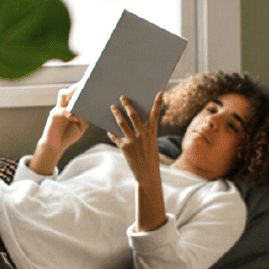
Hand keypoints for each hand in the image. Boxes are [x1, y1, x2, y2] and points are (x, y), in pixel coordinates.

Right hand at [30, 85, 88, 173]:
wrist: (56, 145)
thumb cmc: (68, 135)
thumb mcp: (81, 126)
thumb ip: (85, 117)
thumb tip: (90, 109)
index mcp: (72, 106)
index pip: (77, 93)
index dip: (83, 89)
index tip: (93, 85)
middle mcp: (65, 105)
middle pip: (71, 90)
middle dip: (79, 87)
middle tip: (88, 86)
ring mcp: (59, 108)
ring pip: (64, 94)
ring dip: (72, 95)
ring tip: (80, 99)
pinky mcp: (54, 115)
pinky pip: (62, 110)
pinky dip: (69, 113)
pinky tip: (75, 118)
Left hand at [109, 93, 166, 231]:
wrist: (147, 174)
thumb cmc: (150, 158)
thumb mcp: (151, 144)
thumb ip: (145, 133)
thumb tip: (135, 122)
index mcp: (152, 133)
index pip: (155, 115)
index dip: (158, 103)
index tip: (159, 93)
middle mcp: (143, 134)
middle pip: (134, 115)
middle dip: (127, 105)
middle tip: (122, 97)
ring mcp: (134, 140)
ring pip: (122, 123)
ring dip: (116, 114)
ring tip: (112, 107)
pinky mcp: (125, 147)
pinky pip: (116, 137)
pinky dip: (112, 134)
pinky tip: (108, 131)